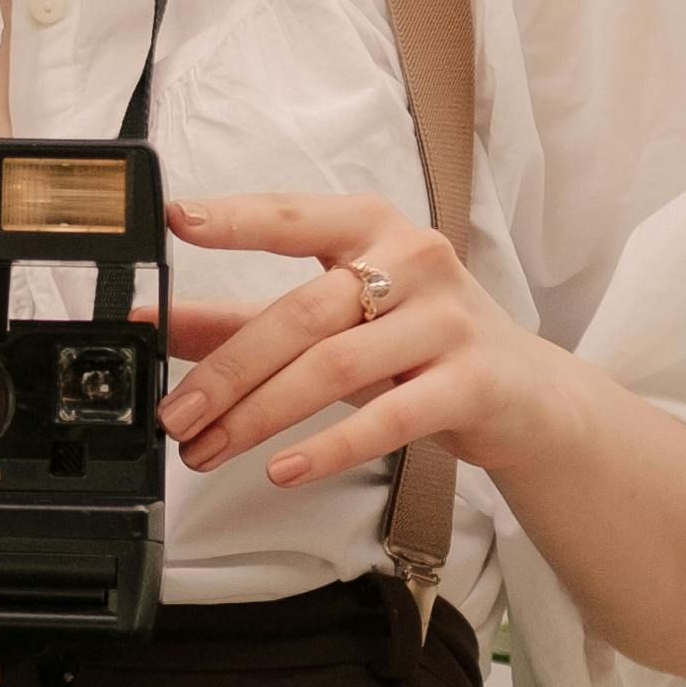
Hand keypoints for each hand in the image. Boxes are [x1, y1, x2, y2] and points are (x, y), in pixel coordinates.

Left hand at [158, 194, 544, 498]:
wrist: (528, 395)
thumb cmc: (418, 344)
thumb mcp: (333, 322)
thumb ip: (244, 320)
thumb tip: (157, 322)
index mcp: (373, 228)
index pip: (294, 218)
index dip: (238, 218)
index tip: (179, 221)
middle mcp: (414, 261)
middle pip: (302, 313)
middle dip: (228, 371)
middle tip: (175, 415)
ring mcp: (447, 320)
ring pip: (335, 367)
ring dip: (260, 415)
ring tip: (208, 449)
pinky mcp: (470, 383)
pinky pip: (388, 417)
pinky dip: (328, 446)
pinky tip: (283, 468)